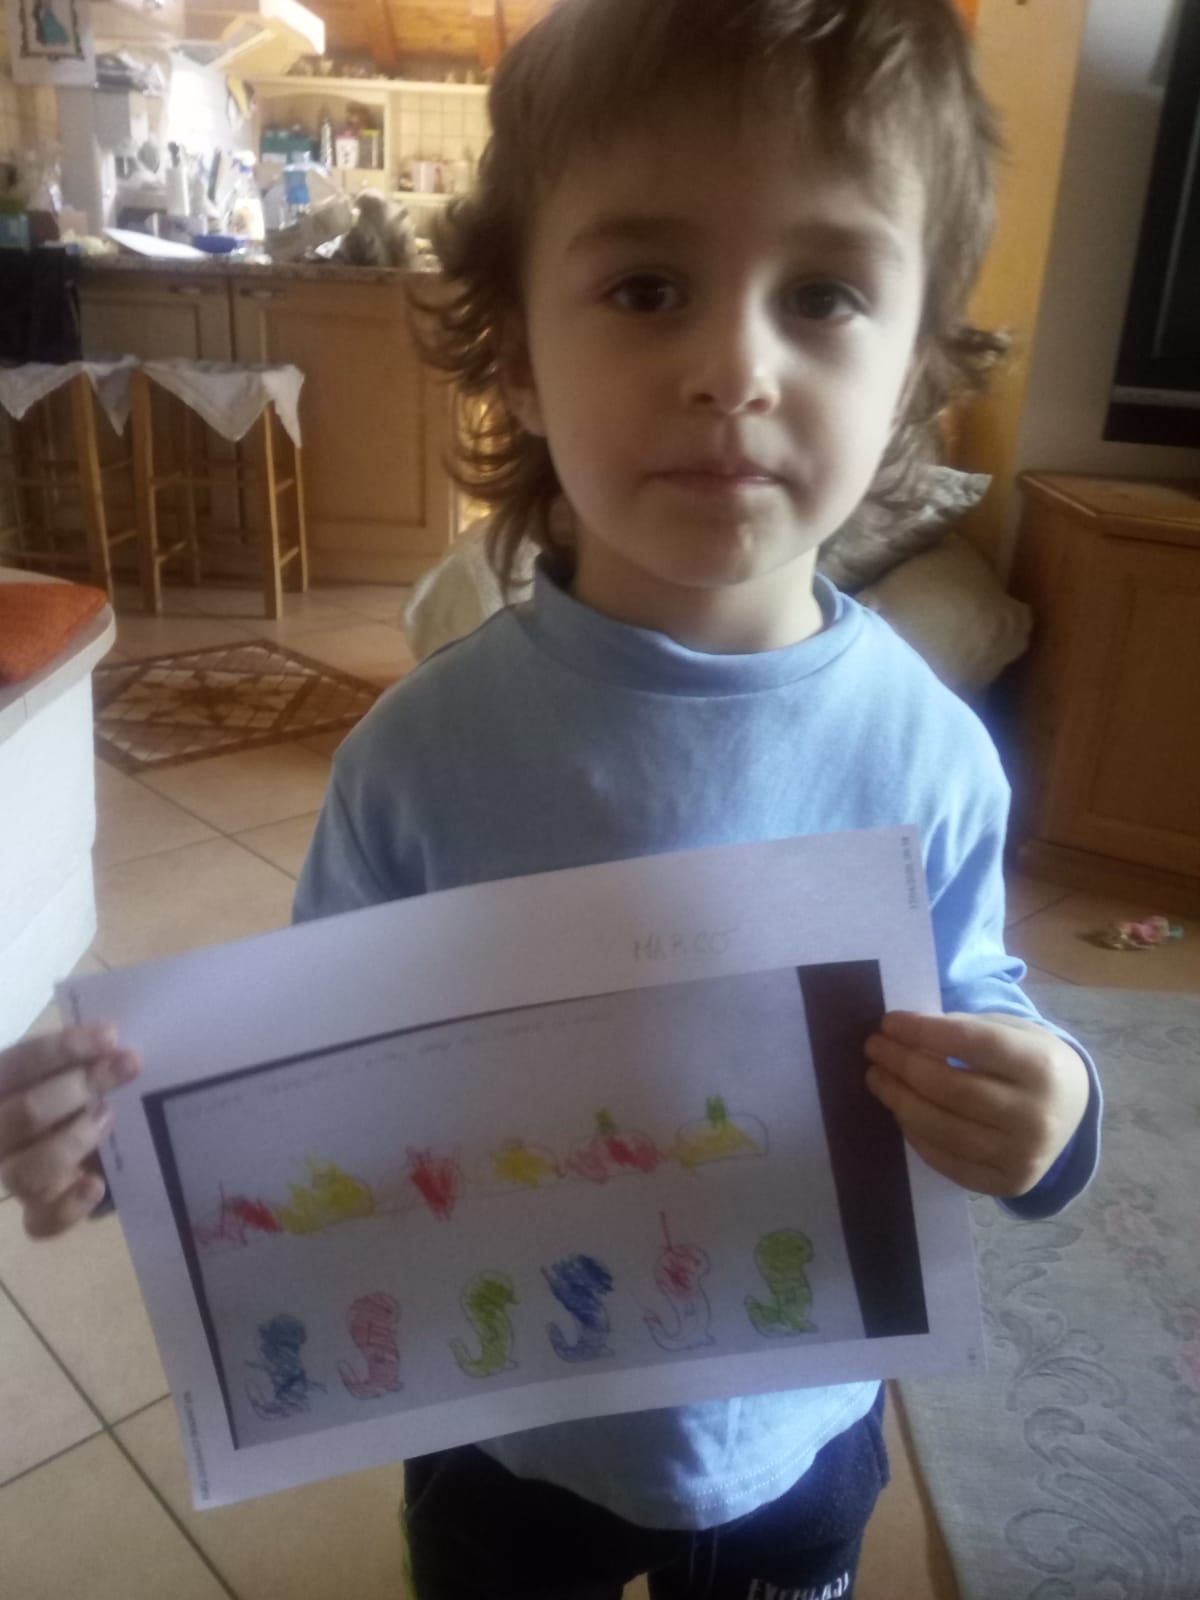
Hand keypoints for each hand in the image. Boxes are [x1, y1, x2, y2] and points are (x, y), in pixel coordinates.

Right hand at [0, 1025, 140, 1237]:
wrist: (83, 1143)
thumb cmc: (78, 1092)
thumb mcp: (74, 1068)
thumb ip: (83, 1056)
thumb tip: (114, 1042)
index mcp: (1, 1087)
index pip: (18, 1064)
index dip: (63, 1049)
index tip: (110, 1035)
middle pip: (23, 1115)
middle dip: (79, 1087)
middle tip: (128, 1067)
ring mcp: (14, 1176)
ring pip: (24, 1172)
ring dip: (73, 1141)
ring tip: (110, 1117)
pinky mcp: (36, 1213)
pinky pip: (40, 1223)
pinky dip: (68, 1207)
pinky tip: (96, 1185)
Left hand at [864, 1010, 1089, 1197]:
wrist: (1073, 1110)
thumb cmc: (1029, 1061)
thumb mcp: (1011, 1032)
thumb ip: (963, 1029)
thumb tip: (902, 1034)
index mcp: (1042, 1066)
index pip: (971, 1043)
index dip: (923, 1031)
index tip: (889, 1022)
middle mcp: (1036, 1116)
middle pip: (951, 1089)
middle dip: (903, 1065)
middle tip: (874, 1048)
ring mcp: (1023, 1156)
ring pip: (943, 1129)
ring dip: (899, 1100)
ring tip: (877, 1078)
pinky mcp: (1008, 1184)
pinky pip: (947, 1160)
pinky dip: (916, 1135)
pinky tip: (900, 1111)